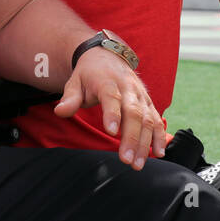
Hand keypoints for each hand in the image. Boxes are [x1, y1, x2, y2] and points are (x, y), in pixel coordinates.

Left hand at [54, 46, 166, 169]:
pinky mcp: (148, 102)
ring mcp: (140, 95)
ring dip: (145, 142)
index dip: (112, 114)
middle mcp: (128, 88)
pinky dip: (160, 136)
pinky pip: (156, 119)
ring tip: (137, 164)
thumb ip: (69, 98)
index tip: (111, 132)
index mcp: (107, 81)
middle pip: (133, 112)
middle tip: (126, 159)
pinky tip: (159, 152)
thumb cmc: (89, 74)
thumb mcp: (75, 82)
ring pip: (147, 119)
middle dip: (131, 137)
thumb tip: (59, 111)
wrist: (107, 56)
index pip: (111, 97)